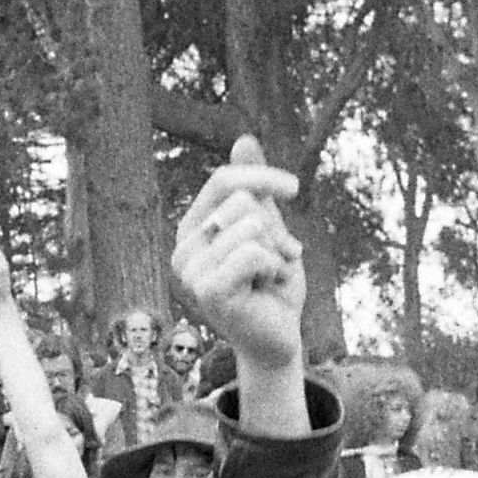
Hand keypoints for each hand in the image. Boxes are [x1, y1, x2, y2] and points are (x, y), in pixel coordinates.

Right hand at [168, 136, 306, 374]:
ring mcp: (191, 272)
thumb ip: (254, 188)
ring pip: (252, 226)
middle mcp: (183, 249)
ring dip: (277, 251)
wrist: (277, 339)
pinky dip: (274, 267)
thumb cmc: (271, 285)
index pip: (223, 181)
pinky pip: (253, 252)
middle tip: (277, 260)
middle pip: (243, 202)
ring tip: (271, 275)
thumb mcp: (268, 228)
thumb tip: (243, 138)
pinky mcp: (208, 291)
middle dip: (275, 229)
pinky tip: (267, 288)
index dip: (262, 177)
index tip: (294, 188)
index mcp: (193, 229)